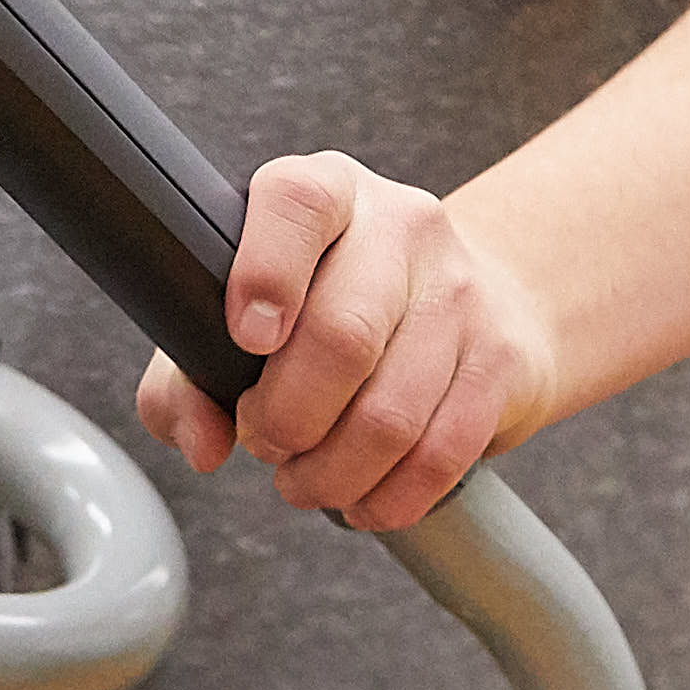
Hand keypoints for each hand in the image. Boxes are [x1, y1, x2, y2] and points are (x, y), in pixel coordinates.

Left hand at [134, 153, 555, 533]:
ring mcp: (460, 292)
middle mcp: (401, 227)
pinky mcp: (501, 361)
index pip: (297, 203)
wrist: (477, 302)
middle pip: (343, 335)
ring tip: (303, 478)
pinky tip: (359, 498)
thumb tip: (202, 442)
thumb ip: (188, 376)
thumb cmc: (329, 309)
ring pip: (390, 413)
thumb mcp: (243, 315)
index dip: (265, 274)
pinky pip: (441, 452)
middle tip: (264, 439)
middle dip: (286, 417)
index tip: (246, 338)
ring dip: (330, 472)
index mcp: (327, 191)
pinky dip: (387, 497)